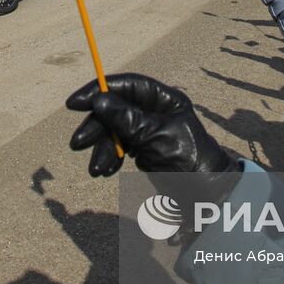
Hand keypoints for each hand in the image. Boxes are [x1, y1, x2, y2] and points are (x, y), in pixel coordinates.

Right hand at [67, 74, 235, 176]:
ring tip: (97, 170)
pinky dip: (109, 158)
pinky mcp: (143, 149)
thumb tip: (99, 100)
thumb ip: (127, 119)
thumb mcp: (156, 138)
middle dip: (97, 127)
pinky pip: (119, 148)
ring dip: (101, 149)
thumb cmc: (190, 161)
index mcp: (165, 100)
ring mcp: (148, 130)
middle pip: (116, 109)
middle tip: (77, 144)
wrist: (208, 197)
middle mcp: (155, 111)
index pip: (127, 86)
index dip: (99, 90)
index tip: (75, 103)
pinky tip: (105, 171)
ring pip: (114, 131)